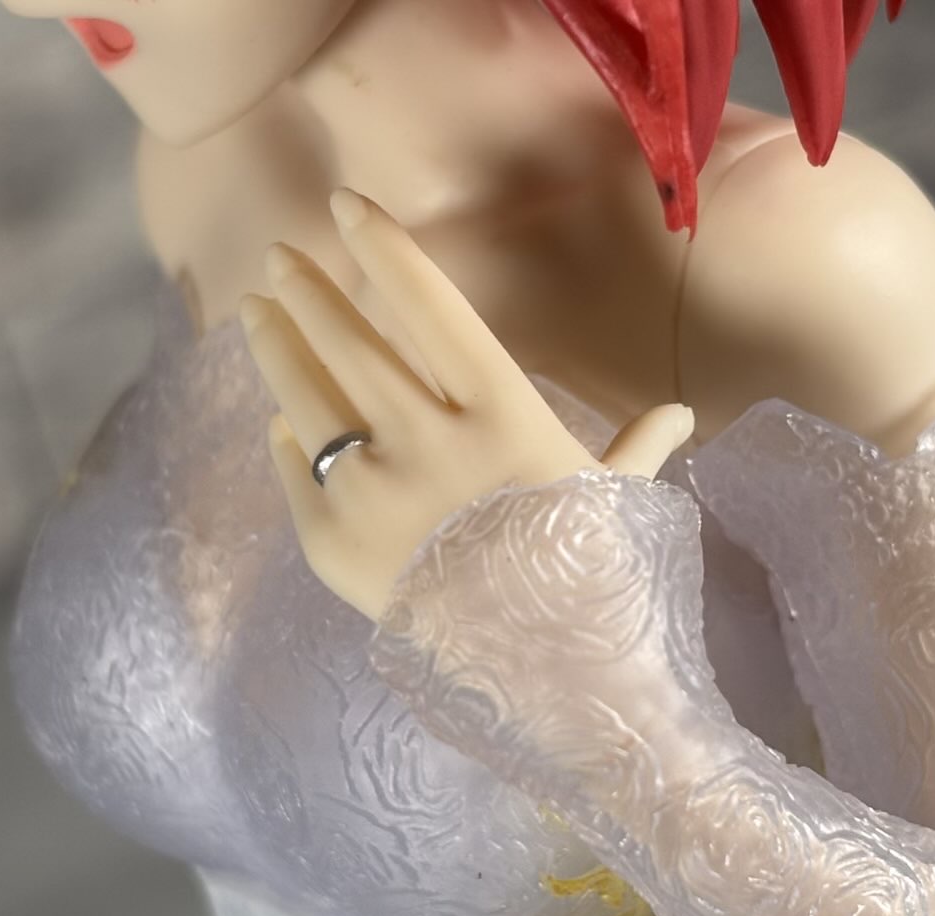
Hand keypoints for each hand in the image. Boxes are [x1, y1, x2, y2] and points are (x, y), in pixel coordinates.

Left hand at [241, 188, 694, 621]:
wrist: (548, 689)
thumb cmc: (592, 587)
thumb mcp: (616, 507)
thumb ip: (633, 451)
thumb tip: (681, 417)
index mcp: (501, 412)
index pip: (430, 306)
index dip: (384, 250)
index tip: (344, 207)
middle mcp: (427, 439)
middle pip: (351, 343)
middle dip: (308, 291)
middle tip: (275, 255)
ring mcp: (370, 491)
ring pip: (306, 399)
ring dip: (276, 347)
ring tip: (254, 312)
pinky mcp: (330, 543)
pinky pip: (297, 473)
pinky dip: (287, 441)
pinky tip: (280, 421)